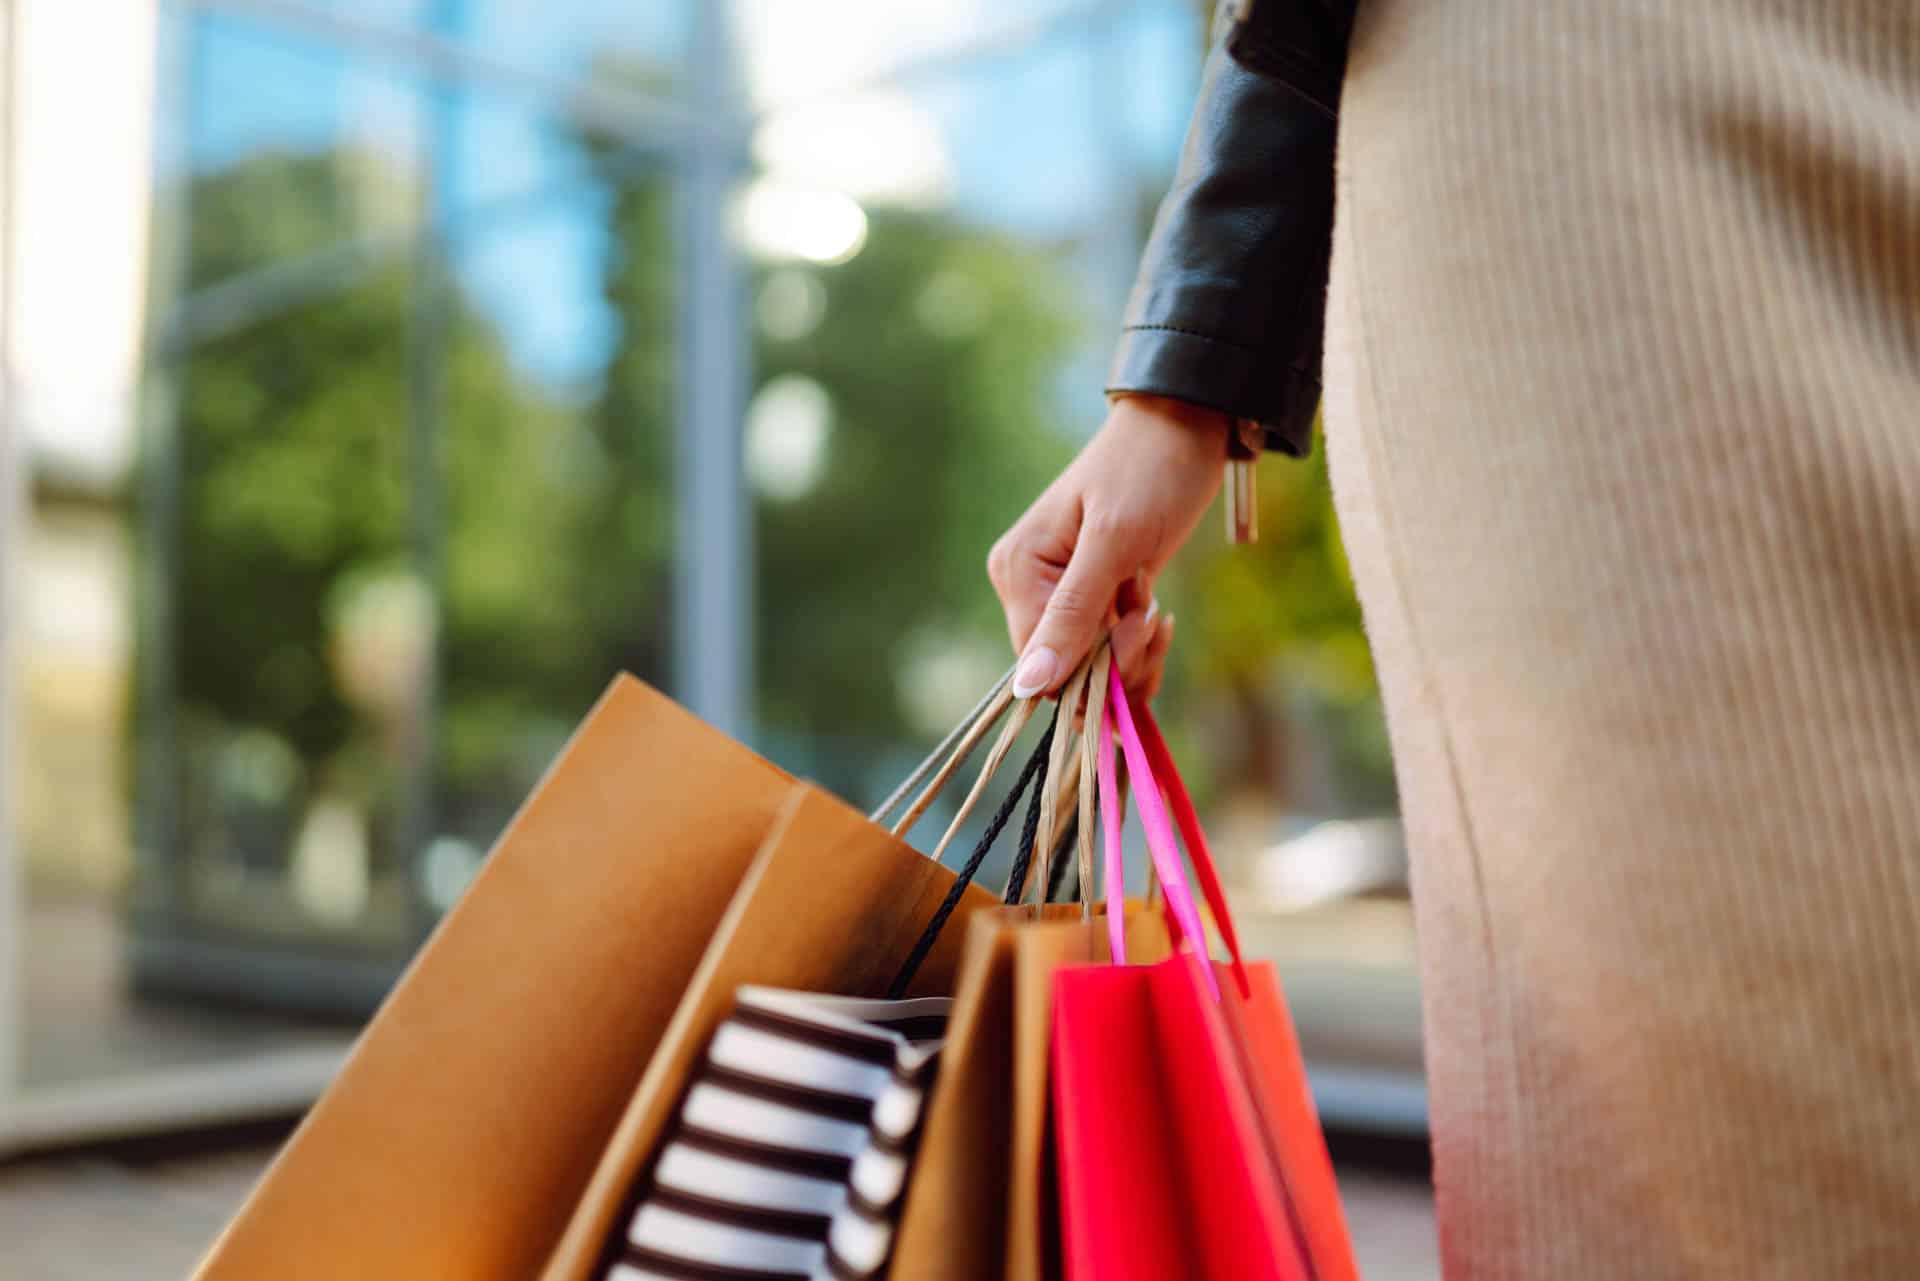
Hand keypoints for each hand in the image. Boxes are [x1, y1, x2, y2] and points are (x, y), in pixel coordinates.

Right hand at [988, 394, 1227, 700]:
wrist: (1186, 426)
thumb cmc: (1149, 471)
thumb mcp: (1114, 542)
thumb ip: (1071, 615)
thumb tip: (1027, 686)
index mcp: (1018, 572)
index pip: (1041, 663)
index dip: (1092, 666)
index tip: (1138, 626)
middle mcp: (1029, 589)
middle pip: (1068, 672)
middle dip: (1120, 658)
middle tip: (1151, 611)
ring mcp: (1062, 597)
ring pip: (1094, 669)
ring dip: (1136, 652)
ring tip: (1155, 606)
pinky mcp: (1094, 600)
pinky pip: (1109, 655)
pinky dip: (1140, 647)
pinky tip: (1157, 615)